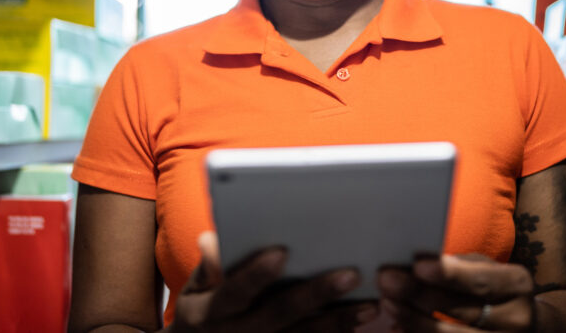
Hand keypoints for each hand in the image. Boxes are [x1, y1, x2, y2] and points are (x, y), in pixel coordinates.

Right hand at [169, 232, 378, 332]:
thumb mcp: (194, 286)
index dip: (255, 274)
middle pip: (279, 316)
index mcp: (209, 312)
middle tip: (351, 274)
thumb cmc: (202, 306)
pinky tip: (358, 324)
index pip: (233, 292)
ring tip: (371, 305)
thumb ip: (208, 265)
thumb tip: (212, 240)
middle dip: (316, 294)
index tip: (281, 251)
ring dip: (337, 322)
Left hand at [378, 254, 534, 331]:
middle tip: (387, 280)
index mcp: (517, 285)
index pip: (481, 281)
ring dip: (414, 321)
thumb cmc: (494, 287)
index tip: (417, 266)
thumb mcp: (487, 268)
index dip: (449, 275)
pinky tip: (397, 326)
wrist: (523, 323)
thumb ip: (460, 267)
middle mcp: (517, 319)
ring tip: (388, 304)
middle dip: (421, 296)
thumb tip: (419, 264)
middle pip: (463, 311)